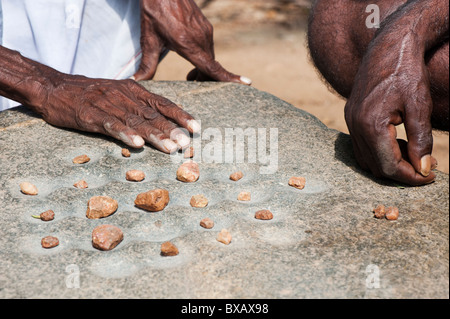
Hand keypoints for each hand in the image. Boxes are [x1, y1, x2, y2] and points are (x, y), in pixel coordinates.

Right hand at [41, 74, 199, 152]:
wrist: (54, 87)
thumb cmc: (91, 94)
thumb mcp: (119, 95)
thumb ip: (139, 106)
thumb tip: (163, 122)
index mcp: (133, 90)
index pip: (162, 103)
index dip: (180, 115)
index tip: (196, 128)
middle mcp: (124, 96)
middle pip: (152, 114)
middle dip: (172, 130)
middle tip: (187, 144)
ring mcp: (107, 104)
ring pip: (135, 121)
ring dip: (154, 135)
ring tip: (170, 148)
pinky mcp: (90, 114)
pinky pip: (110, 124)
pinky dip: (124, 133)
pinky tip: (136, 143)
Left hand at [133, 0, 250, 84]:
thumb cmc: (154, 12)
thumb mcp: (149, 40)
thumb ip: (147, 64)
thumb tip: (137, 81)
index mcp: (189, 45)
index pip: (213, 67)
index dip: (229, 78)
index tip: (247, 83)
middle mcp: (201, 38)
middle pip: (211, 66)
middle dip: (205, 78)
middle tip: (190, 82)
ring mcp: (205, 31)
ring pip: (210, 56)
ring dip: (203, 67)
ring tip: (189, 74)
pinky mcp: (205, 25)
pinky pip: (208, 46)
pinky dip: (203, 56)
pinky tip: (190, 54)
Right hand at [345, 44, 436, 185]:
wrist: (388, 46)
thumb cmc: (407, 73)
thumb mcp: (419, 106)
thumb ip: (420, 141)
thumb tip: (424, 169)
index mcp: (371, 124)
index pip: (389, 166)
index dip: (411, 177)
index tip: (430, 177)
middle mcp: (355, 126)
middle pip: (375, 166)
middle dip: (400, 172)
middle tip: (425, 167)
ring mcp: (350, 121)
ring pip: (366, 159)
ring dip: (389, 162)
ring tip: (412, 152)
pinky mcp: (351, 116)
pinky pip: (360, 146)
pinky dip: (378, 151)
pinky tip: (396, 141)